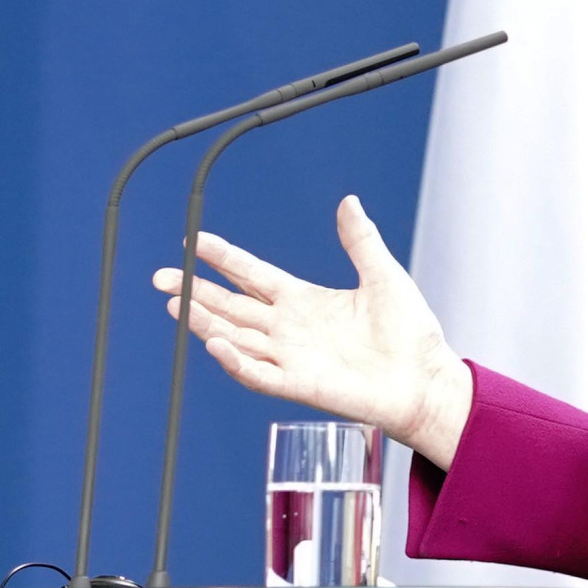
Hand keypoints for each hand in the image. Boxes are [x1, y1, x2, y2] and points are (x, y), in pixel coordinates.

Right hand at [155, 195, 474, 465]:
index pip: (252, 276)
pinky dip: (236, 362)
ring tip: (176, 305)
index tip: (194, 242)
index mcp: (304, 300)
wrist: (426, 381)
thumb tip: (349, 201)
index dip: (223, 259)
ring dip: (205, 323)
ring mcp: (292, 358)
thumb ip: (360, 241)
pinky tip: (215, 344)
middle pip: (231, 307)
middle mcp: (289, 329)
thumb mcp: (384, 277)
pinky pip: (260, 374)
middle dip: (195, 291)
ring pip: (236, 338)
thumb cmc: (410, 334)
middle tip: (160, 278)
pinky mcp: (301, 385)